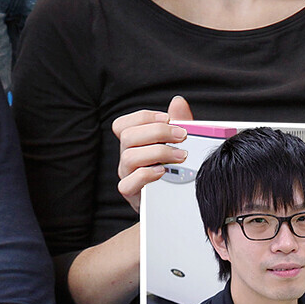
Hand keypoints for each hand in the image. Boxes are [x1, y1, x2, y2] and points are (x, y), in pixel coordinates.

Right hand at [112, 95, 193, 212]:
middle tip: (182, 136)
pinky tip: (163, 172)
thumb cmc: (172, 168)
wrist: (170, 201)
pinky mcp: (130, 192)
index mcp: (133, 142)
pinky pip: (129, 182)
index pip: (123, 124)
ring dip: (158, 152)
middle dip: (157, 132)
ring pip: (129, 156)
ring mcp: (126, 174)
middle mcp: (126, 156)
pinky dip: (147, 175)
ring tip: (180, 156)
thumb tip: (178, 102)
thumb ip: (178, 123)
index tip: (167, 118)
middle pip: (128, 136)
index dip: (144, 117)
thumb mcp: (178, 143)